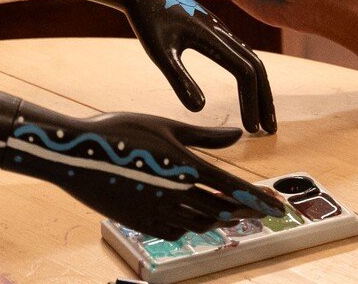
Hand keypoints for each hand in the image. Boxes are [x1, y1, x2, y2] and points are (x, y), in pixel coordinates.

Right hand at [5, 108, 283, 239]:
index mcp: (185, 165)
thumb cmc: (120, 130)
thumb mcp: (165, 125)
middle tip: (263, 211)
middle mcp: (176, 192)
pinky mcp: (141, 222)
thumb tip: (238, 133)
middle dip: (246, 211)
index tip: (280, 209)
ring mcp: (158, 211)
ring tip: (233, 214)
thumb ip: (205, 135)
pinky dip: (191, 226)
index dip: (260, 200)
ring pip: (201, 223)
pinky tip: (194, 219)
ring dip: (220, 219)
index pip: (233, 188)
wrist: (76, 154)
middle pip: (222, 209)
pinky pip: (176, 231)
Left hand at [117, 0, 276, 133]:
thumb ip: (179, 79)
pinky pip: (241, 52)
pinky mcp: (214, 29)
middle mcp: (223, 31)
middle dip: (265, 99)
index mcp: (213, 36)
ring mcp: (220, 29)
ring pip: (251, 58)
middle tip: (269, 130)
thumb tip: (200, 109)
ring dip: (260, 88)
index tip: (251, 129)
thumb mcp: (159, 52)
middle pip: (257, 67)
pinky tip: (245, 88)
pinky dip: (249, 74)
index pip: (245, 72)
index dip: (251, 101)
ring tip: (260, 115)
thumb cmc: (147, 19)